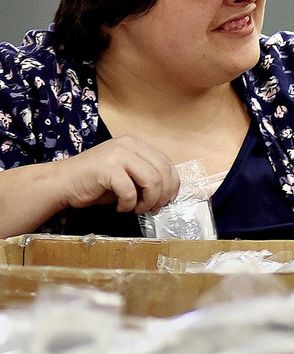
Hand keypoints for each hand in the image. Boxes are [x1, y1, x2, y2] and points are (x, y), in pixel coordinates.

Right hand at [52, 136, 179, 214]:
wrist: (61, 183)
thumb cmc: (94, 183)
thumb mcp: (126, 174)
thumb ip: (146, 176)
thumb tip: (168, 193)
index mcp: (136, 144)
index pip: (167, 163)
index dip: (172, 185)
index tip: (167, 200)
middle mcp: (129, 145)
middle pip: (163, 171)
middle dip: (162, 195)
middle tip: (153, 209)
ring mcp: (118, 154)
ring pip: (152, 181)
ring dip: (148, 201)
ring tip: (137, 209)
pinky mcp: (107, 168)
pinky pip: (130, 191)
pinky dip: (128, 204)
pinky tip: (120, 208)